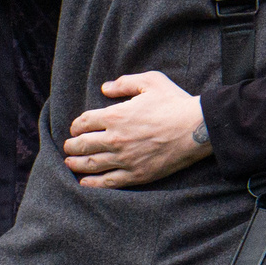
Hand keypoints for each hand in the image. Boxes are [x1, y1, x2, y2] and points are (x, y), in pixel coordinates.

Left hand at [63, 72, 209, 187]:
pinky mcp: (137, 175)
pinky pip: (108, 182)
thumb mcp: (151, 81)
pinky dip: (93, 183)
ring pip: (91, 164)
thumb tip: (106, 88)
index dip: (76, 125)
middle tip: (67, 147)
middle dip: (71, 146)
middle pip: (82, 145)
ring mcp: (125, 159)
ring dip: (76, 164)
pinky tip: (84, 182)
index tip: (75, 128)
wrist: (198, 129)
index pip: (84, 122)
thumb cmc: (175, 103)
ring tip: (69, 163)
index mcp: (116, 116)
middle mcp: (116, 139)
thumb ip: (125, 83)